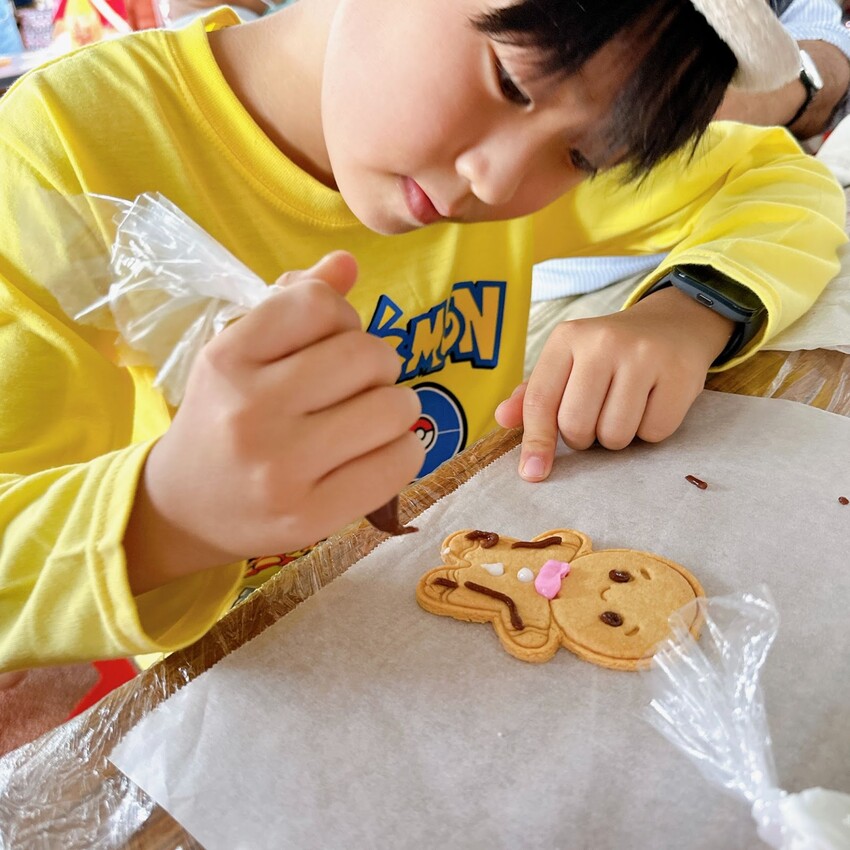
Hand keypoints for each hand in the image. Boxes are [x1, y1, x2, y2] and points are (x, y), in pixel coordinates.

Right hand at [124, 251, 423, 593]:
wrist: (185, 507)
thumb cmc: (223, 418)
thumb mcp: (239, 354)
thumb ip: (291, 304)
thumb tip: (348, 263)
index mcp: (227, 360)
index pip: (317, 303)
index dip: (343, 316)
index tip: (334, 341)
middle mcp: (250, 411)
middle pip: (366, 354)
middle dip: (379, 363)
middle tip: (364, 383)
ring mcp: (280, 469)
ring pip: (392, 407)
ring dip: (398, 406)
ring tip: (376, 417)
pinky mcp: (310, 517)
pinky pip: (397, 463)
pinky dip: (403, 451)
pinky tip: (380, 452)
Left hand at [495, 286, 734, 480]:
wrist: (672, 325)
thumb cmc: (609, 354)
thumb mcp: (568, 362)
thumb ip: (534, 393)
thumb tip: (501, 418)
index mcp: (567, 338)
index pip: (540, 401)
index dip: (535, 442)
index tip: (533, 472)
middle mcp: (603, 342)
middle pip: (576, 426)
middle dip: (583, 438)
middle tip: (596, 418)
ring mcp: (644, 356)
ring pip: (615, 435)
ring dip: (616, 438)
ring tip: (624, 409)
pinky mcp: (679, 374)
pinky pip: (653, 433)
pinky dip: (650, 432)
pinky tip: (651, 404)